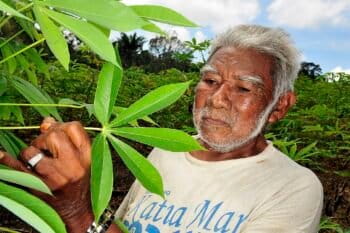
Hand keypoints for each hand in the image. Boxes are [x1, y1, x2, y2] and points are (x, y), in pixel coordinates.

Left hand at [0, 117, 92, 232]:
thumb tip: (46, 121)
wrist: (76, 208)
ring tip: (38, 162)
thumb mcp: (81, 158)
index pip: (73, 127)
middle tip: (46, 149)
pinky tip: (0, 154)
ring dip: (30, 153)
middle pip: (53, 136)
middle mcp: (73, 166)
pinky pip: (19, 169)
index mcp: (87, 156)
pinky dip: (7, 161)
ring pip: (31, 151)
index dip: (62, 127)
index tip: (58, 134)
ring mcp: (55, 177)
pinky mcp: (38, 187)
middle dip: (44, 138)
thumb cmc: (78, 179)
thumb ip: (67, 138)